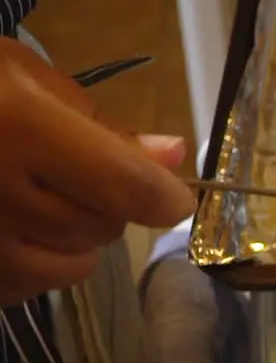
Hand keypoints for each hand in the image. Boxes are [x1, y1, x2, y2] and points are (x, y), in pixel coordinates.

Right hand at [0, 37, 195, 306]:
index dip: (165, 197)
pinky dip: (34, 263)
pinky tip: (4, 226)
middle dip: (106, 204)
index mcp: (18, 128)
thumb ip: (99, 121)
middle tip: (64, 172)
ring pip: (77, 265)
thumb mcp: (22, 75)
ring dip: (73, 237)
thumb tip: (172, 156)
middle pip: (106, 226)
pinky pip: (34, 287)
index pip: (129, 188)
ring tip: (27, 198)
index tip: (171, 194)